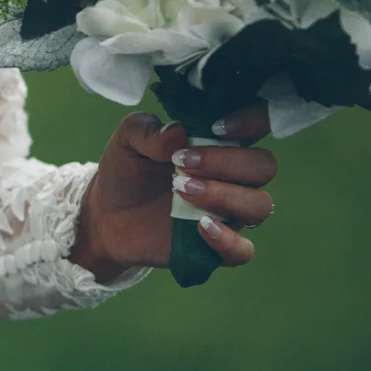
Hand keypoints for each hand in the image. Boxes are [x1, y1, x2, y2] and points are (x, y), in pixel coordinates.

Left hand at [70, 104, 277, 279]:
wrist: (106, 216)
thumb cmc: (126, 171)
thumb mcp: (127, 140)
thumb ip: (147, 129)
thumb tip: (177, 132)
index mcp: (219, 143)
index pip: (259, 124)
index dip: (252, 121)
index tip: (216, 127)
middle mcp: (233, 176)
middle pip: (264, 165)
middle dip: (227, 162)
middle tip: (182, 164)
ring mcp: (229, 212)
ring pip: (259, 205)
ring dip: (225, 196)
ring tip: (181, 191)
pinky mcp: (217, 246)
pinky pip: (243, 250)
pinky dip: (227, 240)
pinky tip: (199, 226)